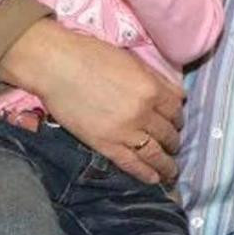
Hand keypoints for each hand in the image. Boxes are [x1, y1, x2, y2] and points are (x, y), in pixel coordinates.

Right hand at [3, 20, 181, 183]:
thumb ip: (153, 79)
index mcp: (151, 89)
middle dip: (173, 140)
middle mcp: (143, 113)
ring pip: (155, 153)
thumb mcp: (130, 61)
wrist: (56, 67)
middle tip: (173, 144)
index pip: (176, 109)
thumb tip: (171, 94)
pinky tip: (154, 179)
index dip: (178, 117)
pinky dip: (145, 173)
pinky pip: (131, 163)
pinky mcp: (105, 145)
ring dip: (166, 164)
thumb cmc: (90, 55)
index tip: (176, 121)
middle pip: (168, 132)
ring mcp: (125, 132)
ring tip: (170, 170)